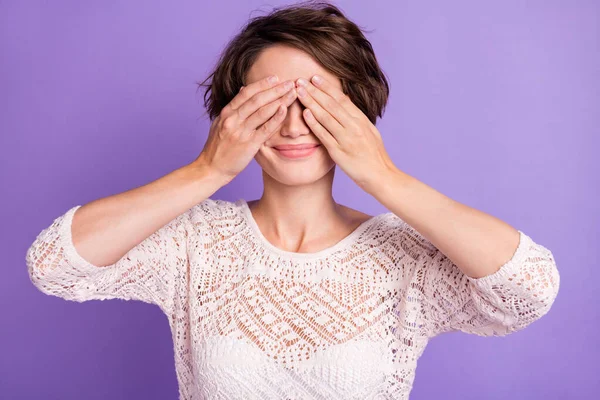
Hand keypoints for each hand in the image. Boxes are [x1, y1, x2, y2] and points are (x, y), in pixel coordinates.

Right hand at [193, 75, 297, 182]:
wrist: (211, 169)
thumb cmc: (217, 148)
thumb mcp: (220, 123)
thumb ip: (233, 107)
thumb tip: (243, 90)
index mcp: (226, 113)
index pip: (247, 93)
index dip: (262, 84)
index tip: (276, 78)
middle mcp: (233, 119)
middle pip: (257, 99)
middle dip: (275, 89)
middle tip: (290, 82)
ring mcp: (241, 131)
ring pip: (263, 111)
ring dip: (280, 100)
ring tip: (293, 93)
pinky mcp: (249, 144)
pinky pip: (265, 129)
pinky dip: (276, 118)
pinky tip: (285, 110)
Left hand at [295, 75, 395, 190]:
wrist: (381, 175)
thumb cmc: (374, 155)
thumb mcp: (369, 131)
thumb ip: (356, 118)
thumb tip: (345, 103)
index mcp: (361, 120)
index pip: (341, 99)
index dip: (327, 87)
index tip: (315, 78)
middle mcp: (354, 126)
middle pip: (331, 104)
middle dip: (314, 91)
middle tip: (300, 80)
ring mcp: (346, 139)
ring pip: (325, 116)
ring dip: (310, 102)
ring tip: (299, 92)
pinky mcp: (339, 152)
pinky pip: (324, 135)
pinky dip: (314, 123)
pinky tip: (305, 114)